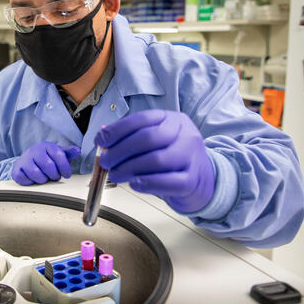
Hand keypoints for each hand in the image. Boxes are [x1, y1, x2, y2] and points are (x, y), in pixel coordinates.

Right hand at [12, 142, 80, 184]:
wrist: (26, 160)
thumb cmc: (45, 158)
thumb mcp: (57, 153)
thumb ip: (68, 153)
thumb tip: (78, 150)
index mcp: (46, 146)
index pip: (59, 155)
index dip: (65, 167)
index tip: (67, 175)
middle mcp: (34, 151)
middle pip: (48, 166)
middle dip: (54, 175)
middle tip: (54, 176)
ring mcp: (24, 159)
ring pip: (36, 174)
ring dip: (43, 179)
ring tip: (44, 178)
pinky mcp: (17, 169)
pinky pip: (25, 179)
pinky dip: (31, 182)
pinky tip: (33, 179)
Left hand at [95, 110, 214, 212]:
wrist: (203, 181)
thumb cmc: (171, 160)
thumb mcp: (155, 143)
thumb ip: (131, 138)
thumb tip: (103, 137)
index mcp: (173, 120)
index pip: (142, 119)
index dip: (118, 130)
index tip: (100, 141)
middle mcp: (185, 134)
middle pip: (149, 138)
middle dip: (120, 150)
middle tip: (105, 162)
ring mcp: (191, 157)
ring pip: (157, 160)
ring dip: (129, 168)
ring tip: (115, 175)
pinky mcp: (193, 180)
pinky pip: (168, 182)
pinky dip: (147, 183)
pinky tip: (134, 184)